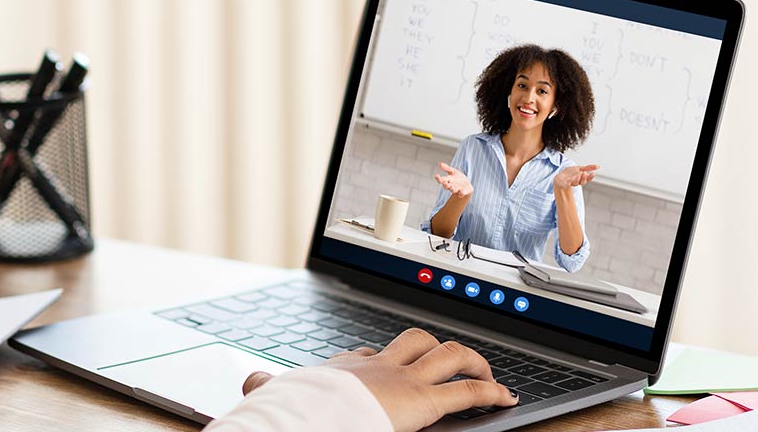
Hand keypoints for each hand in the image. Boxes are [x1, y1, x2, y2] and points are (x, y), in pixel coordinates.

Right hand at [242, 329, 516, 431]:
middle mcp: (376, 366)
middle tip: (450, 361)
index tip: (390, 368)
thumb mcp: (273, 395)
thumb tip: (252, 382)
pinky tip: (505, 396)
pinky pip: (466, 390)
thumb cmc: (292, 411)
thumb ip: (265, 388)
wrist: (307, 417)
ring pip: (447, 354)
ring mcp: (402, 380)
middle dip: (435, 349)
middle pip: (414, 342)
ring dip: (472, 361)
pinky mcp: (423, 401)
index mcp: (342, 369)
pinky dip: (490, 391)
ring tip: (487, 373)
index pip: (368, 354)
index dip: (385, 360)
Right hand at [433, 162, 472, 198]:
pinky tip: (461, 192)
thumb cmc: (457, 178)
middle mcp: (451, 185)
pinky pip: (462, 193)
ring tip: (452, 188)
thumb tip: (439, 163)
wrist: (466, 185)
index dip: (439, 178)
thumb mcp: (452, 171)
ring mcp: (457, 189)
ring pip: (453, 190)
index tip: (436, 175)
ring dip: (452, 189)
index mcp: (448, 180)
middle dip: (445, 185)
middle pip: (446, 186)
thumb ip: (446, 168)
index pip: (442, 180)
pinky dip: (461, 193)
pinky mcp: (463, 192)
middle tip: (445, 183)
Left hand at [553, 164, 598, 190]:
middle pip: (582, 182)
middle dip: (584, 178)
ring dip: (577, 179)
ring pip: (575, 183)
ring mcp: (570, 183)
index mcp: (581, 179)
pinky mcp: (564, 184)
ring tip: (578, 175)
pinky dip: (568, 182)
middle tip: (584, 173)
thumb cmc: (570, 173)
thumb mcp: (580, 169)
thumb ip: (588, 168)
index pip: (588, 179)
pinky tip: (569, 180)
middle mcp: (577, 182)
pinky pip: (566, 183)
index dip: (590, 177)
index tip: (593, 173)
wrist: (560, 177)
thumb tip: (598, 166)